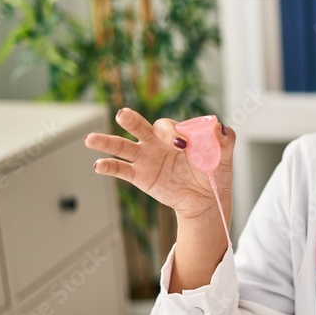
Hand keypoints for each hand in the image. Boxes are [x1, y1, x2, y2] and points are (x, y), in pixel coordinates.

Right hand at [84, 108, 234, 223]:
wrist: (206, 199)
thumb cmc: (214, 173)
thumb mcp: (224, 156)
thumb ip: (225, 140)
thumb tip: (221, 127)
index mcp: (176, 134)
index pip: (168, 126)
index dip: (173, 132)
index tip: (182, 144)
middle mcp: (157, 143)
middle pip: (140, 127)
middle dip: (131, 120)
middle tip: (122, 115)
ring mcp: (146, 159)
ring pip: (122, 146)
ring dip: (106, 142)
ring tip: (90, 140)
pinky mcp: (139, 176)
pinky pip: (121, 169)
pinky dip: (109, 167)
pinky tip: (98, 165)